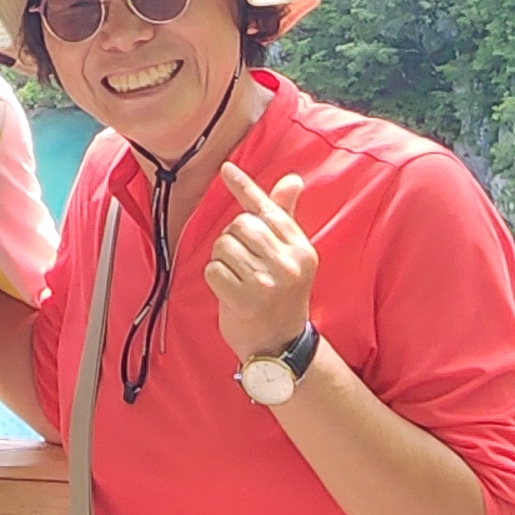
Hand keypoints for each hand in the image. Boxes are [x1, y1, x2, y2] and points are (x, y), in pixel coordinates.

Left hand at [206, 166, 314, 361]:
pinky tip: (230, 292)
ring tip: (238, 278)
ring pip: (223, 245)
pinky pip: (213, 270)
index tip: (226, 169)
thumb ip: (285, 218)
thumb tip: (292, 180)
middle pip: (239, 225)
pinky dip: (215, 279)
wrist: (280, 345)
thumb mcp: (291, 257)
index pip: (268, 209)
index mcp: (301, 248)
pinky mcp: (245, 299)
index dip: (245, 187)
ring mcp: (267, 282)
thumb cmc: (282, 295)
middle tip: (244, 264)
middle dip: (233, 240)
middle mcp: (288, 262)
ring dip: (223, 261)